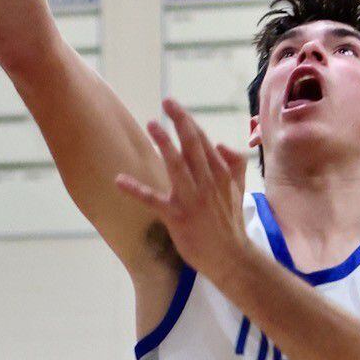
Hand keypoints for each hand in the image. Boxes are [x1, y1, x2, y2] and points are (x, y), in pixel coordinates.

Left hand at [116, 98, 249, 286]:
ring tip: (152, 124)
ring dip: (165, 144)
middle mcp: (207, 183)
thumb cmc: (231, 224)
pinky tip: (119, 180)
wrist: (232, 257)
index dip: (188, 122)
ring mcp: (192, 199)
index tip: (174, 105)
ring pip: (177, 166)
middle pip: (192, 146)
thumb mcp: (239, 190)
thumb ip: (235, 165)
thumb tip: (222, 144)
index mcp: (220, 175)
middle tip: (167, 102)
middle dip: (179, 122)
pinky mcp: (177, 217)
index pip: (203, 142)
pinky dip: (136, 190)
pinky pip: (154, 200)